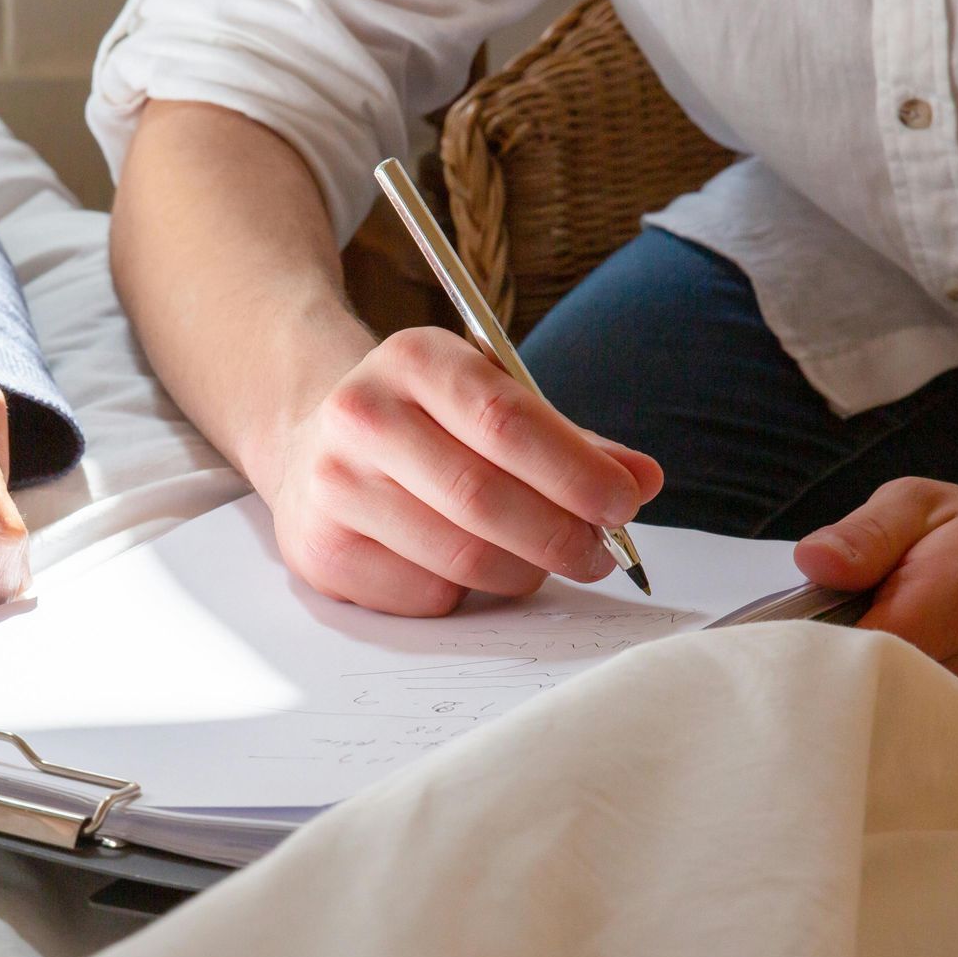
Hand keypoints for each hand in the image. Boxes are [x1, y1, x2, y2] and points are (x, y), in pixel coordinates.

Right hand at [265, 326, 662, 615]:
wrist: (315, 447)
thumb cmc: (425, 427)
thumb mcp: (490, 402)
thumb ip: (568, 442)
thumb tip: (642, 480)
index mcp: (414, 360)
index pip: (507, 421)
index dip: (576, 472)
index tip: (622, 504)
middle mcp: (362, 416)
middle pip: (483, 497)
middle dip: (560, 536)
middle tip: (598, 553)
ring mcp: (332, 487)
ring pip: (460, 556)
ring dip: (523, 572)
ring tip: (541, 562)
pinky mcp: (321, 551)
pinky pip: (426, 596)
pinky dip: (467, 595)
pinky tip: (467, 570)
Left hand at [793, 477, 957, 732]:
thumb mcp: (923, 505)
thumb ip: (866, 533)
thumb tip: (813, 561)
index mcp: (955, 596)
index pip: (858, 651)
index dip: (812, 656)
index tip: (786, 653)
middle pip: (877, 703)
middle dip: (834, 694)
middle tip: (805, 679)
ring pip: (904, 736)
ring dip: (869, 717)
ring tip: (848, 692)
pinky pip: (936, 754)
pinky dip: (904, 738)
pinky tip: (887, 713)